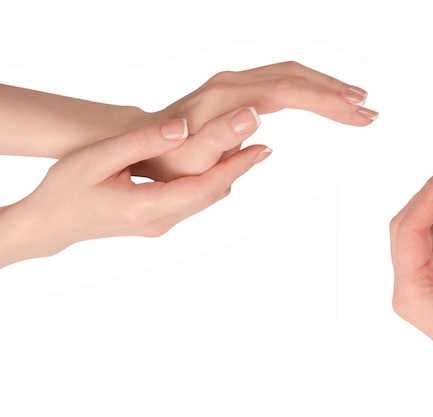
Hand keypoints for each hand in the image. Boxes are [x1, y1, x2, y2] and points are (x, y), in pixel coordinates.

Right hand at [0, 116, 270, 267]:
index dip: (236, 167)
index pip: (204, 187)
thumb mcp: (99, 158)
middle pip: (210, 194)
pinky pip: (192, 200)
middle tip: (264, 145)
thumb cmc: (65, 189)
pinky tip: (217, 162)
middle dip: (238, 169)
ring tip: (249, 149)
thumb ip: (142, 142)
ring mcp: (160, 224)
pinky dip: (208, 181)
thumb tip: (183, 128)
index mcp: (147, 208)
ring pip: (203, 198)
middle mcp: (160, 221)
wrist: (49, 225)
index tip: (262, 149)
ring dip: (225, 175)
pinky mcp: (157, 220)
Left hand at [138, 61, 377, 180]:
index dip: (328, 102)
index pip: (290, 91)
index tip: (361, 115)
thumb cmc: (167, 162)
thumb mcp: (189, 163)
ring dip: (327, 85)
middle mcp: (233, 81)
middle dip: (337, 92)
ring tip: (358, 103)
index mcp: (228, 98)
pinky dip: (309, 86)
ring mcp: (234, 81)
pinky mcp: (237, 87)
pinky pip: (281, 78)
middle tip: (370, 110)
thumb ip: (222, 142)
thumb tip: (260, 120)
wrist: (141, 144)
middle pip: (297, 75)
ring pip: (291, 72)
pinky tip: (325, 97)